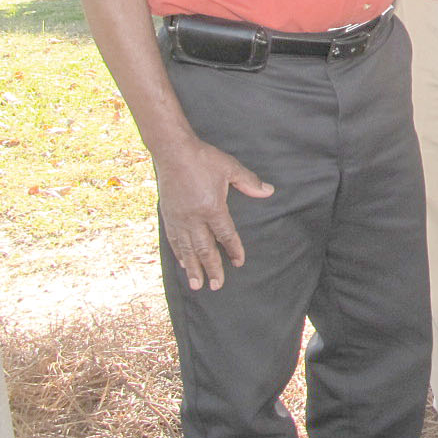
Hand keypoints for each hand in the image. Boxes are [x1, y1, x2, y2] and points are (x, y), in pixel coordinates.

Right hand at [153, 139, 273, 289]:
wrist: (173, 152)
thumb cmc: (204, 159)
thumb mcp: (230, 168)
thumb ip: (249, 182)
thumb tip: (268, 191)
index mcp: (212, 208)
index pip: (225, 235)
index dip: (233, 250)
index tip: (239, 262)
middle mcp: (194, 218)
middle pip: (205, 249)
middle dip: (212, 268)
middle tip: (216, 285)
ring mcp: (179, 218)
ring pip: (187, 249)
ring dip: (193, 268)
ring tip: (197, 284)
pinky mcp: (168, 216)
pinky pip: (174, 240)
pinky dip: (179, 254)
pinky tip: (183, 263)